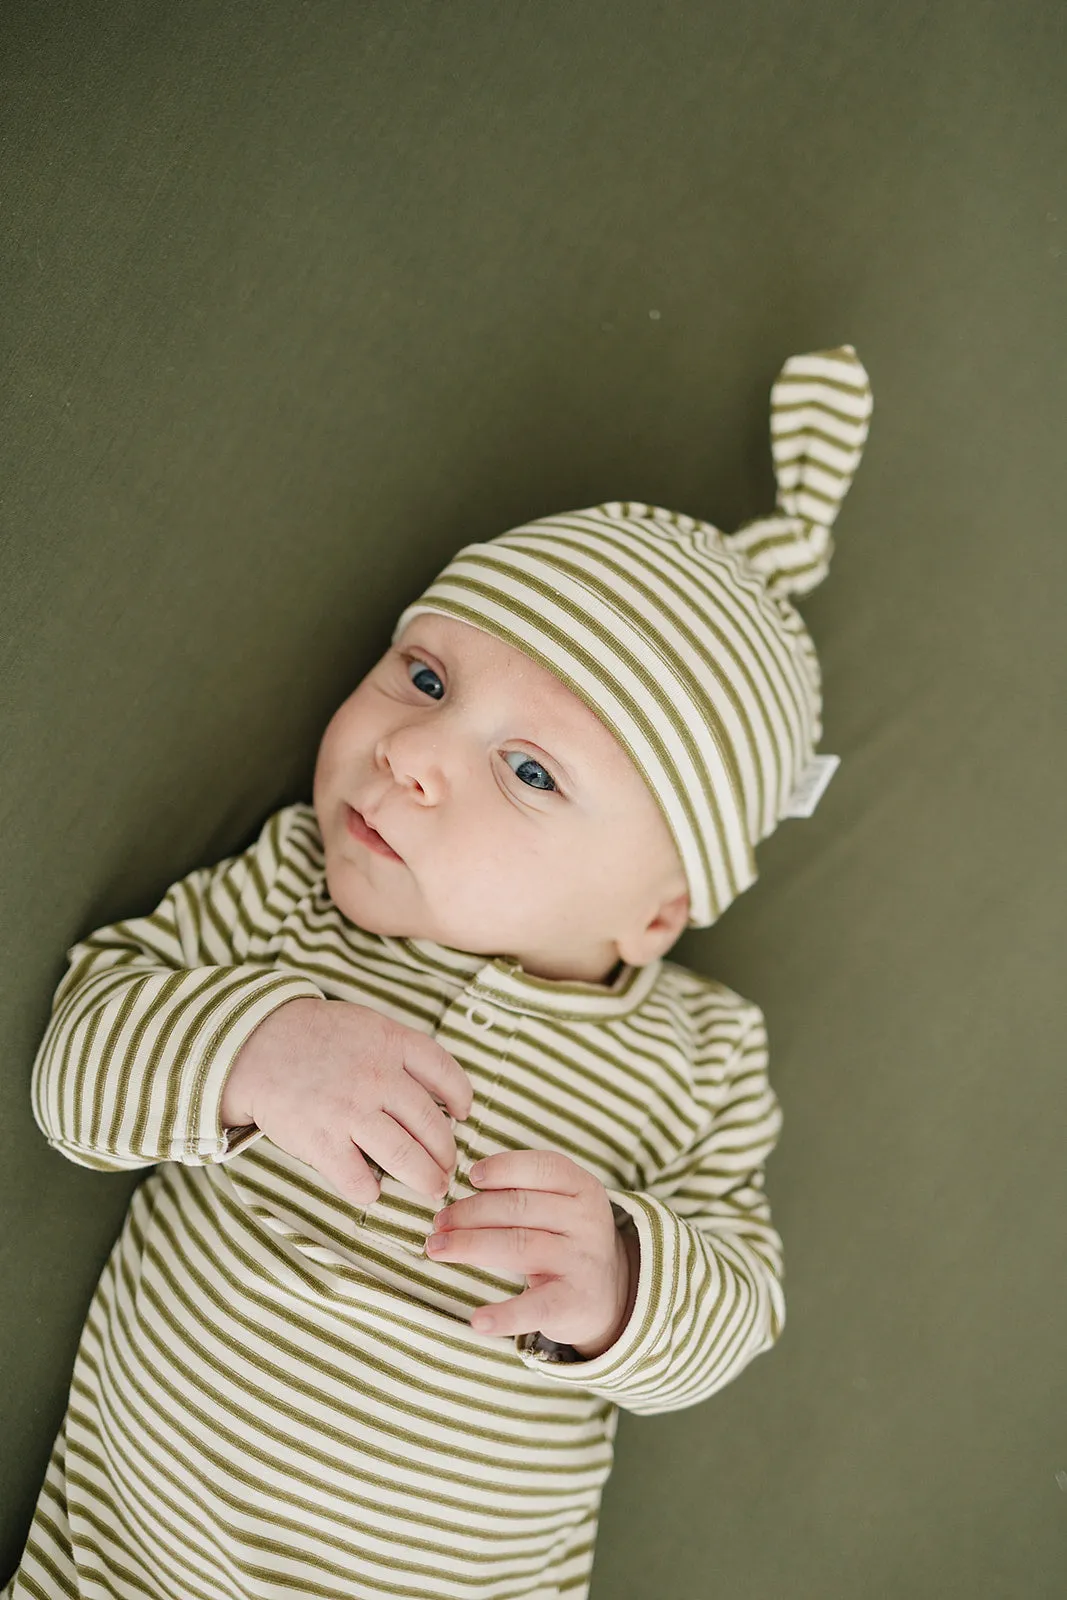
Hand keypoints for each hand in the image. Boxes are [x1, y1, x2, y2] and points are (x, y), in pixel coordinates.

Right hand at [221, 998, 472, 1204]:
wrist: (255, 1045)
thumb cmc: (317, 1038)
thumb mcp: (367, 1026)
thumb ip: (401, 1053)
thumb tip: (439, 1097)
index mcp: (391, 1043)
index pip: (446, 1073)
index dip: (461, 1097)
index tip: (463, 1115)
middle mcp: (377, 1077)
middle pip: (432, 1126)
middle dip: (446, 1154)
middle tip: (448, 1168)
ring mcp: (350, 1111)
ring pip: (406, 1157)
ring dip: (426, 1179)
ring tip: (432, 1187)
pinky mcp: (322, 1142)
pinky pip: (359, 1180)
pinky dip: (371, 1191)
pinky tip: (372, 1189)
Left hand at [425, 1148, 638, 1357]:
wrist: (609, 1294)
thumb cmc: (566, 1239)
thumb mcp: (560, 1206)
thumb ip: (523, 1193)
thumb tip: (459, 1195)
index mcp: (582, 1188)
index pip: (542, 1167)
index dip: (504, 1169)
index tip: (472, 1177)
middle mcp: (586, 1221)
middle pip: (520, 1207)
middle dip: (471, 1212)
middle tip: (439, 1223)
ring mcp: (581, 1262)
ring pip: (519, 1245)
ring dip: (470, 1246)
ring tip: (436, 1249)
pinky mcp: (574, 1303)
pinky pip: (535, 1307)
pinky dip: (505, 1314)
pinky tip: (478, 1320)